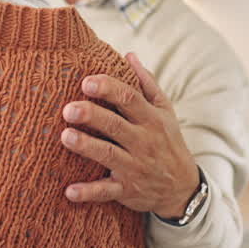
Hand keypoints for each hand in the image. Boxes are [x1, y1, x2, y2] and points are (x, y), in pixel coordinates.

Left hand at [61, 53, 200, 218]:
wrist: (183, 187)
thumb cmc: (168, 141)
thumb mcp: (165, 111)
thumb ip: (147, 83)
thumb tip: (129, 54)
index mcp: (151, 119)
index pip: (130, 99)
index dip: (108, 89)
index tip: (87, 82)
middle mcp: (143, 141)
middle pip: (115, 125)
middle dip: (92, 116)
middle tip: (68, 108)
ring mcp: (135, 167)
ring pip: (109, 155)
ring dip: (87, 147)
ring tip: (65, 136)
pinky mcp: (127, 190)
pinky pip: (106, 191)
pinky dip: (88, 192)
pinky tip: (69, 191)